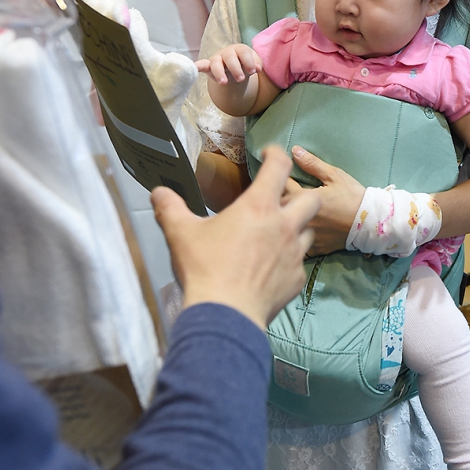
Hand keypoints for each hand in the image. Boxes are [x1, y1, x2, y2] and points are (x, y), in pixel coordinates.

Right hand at [151, 146, 320, 329]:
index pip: (279, 167)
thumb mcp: (180, 233)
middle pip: (311, 200)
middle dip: (301, 195)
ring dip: (297, 229)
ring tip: (277, 235)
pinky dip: (288, 262)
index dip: (276, 154)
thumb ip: (170, 208)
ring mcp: (294, 254)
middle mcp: (284, 226)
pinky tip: (271, 268)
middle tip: (281, 201)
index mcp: (259, 207)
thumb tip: (158, 193)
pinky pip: (299, 264)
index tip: (270, 153)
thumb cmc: (205, 268)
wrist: (226, 316)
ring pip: (308, 233)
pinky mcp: (297, 280)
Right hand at [196, 44, 262, 85]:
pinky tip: (195, 67)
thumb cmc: (244, 65)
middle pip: (230, 57)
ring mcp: (217, 58)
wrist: (234, 70)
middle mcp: (227, 52)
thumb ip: (257, 64)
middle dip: (235, 68)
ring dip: (220, 72)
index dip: (248, 61)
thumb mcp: (253, 64)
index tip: (253, 72)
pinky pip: (202, 64)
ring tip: (224, 83)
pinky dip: (198, 65)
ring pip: (216, 62)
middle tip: (240, 79)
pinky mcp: (209, 66)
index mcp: (240, 49)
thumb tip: (258, 68)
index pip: (244, 52)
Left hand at [281, 146, 364, 255]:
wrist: (372, 222)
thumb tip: (295, 151)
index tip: (278, 175)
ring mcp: (306, 236)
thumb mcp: (334, 175)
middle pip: (277, 209)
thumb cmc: (353, 196)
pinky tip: (298, 233)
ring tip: (285, 214)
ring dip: (284, 220)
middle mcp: (300, 219)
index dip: (277, 178)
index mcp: (302, 198)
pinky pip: (298, 245)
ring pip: (285, 229)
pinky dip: (296, 238)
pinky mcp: (315, 248)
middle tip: (278, 193)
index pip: (280, 185)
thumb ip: (312, 164)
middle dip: (276, 200)